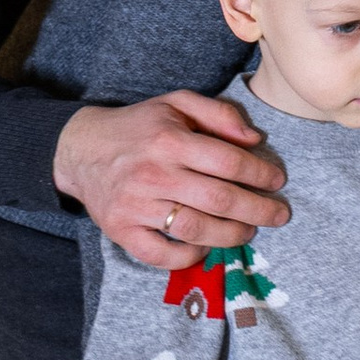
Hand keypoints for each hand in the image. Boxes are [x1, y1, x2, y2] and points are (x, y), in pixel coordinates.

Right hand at [54, 90, 288, 268]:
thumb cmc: (138, 126)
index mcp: (170, 140)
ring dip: (232, 235)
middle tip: (279, 215)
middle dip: (258, 210)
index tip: (277, 181)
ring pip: (196, 229)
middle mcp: (154, 174)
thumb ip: (218, 114)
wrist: (80, 148)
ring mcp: (136, 206)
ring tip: (249, 232)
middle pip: (219, 199)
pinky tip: (207, 246)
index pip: (228, 161)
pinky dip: (189, 256)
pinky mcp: (121, 231)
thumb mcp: (176, 103)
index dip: (260, 174)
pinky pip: (161, 255)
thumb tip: (256, 140)